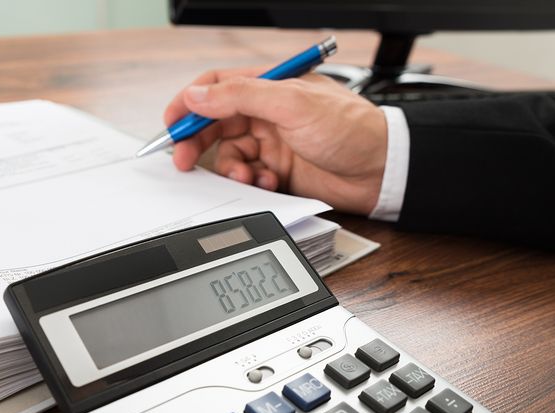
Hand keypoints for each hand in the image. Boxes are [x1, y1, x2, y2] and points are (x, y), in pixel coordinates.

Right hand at [164, 68, 388, 215]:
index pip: (216, 87)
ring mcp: (272, 143)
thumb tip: (197, 96)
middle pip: (216, 124)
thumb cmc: (350, 129)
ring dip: (231, 168)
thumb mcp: (291, 104)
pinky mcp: (279, 172)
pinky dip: (251, 184)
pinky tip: (268, 183)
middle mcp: (267, 113)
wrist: (382, 171)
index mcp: (269, 86)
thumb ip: (240, 97)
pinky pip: (248, 179)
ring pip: (230, 155)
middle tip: (184, 160)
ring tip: (246, 176)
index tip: (172, 123)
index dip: (189, 104)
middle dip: (198, 142)